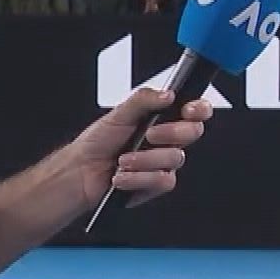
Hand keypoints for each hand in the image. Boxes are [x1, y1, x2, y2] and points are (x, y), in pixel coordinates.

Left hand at [69, 88, 212, 206]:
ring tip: (123, 160)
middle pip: (192, 132)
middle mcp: (165, 140)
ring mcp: (162, 163)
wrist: (81, 172)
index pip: (193, 111)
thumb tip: (168, 94)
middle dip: (172, 132)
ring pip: (176, 158)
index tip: (188, 110)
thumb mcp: (118, 114)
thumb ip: (143, 100)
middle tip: (149, 134)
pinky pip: (162, 180)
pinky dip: (138, 178)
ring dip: (145, 159)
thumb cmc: (97, 142)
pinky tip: (122, 176)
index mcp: (160, 118)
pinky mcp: (156, 184)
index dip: (198, 109)